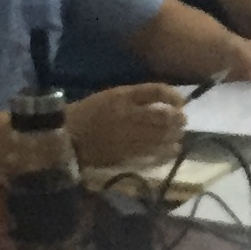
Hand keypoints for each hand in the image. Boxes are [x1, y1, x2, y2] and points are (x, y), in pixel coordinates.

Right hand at [67, 82, 183, 164]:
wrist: (68, 138)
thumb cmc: (90, 112)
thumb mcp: (113, 95)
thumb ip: (140, 95)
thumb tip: (170, 97)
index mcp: (123, 98)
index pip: (157, 92)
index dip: (173, 96)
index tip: (181, 101)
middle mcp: (129, 117)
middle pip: (164, 117)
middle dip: (178, 119)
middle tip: (182, 120)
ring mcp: (129, 139)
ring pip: (163, 137)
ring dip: (175, 135)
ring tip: (178, 135)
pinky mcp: (127, 157)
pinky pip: (153, 156)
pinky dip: (166, 153)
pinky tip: (171, 150)